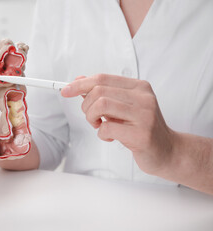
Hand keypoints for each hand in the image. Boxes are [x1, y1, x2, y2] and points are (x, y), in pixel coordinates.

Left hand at [61, 74, 175, 174]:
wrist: (168, 151)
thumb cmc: (141, 128)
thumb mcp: (123, 107)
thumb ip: (104, 93)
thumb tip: (79, 80)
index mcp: (139, 87)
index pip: (102, 78)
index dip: (80, 84)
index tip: (65, 90)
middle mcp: (143, 97)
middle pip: (99, 91)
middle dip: (86, 106)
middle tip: (92, 117)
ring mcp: (144, 115)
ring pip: (101, 105)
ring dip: (92, 118)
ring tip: (99, 125)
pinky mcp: (141, 134)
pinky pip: (106, 128)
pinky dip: (101, 133)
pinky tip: (111, 137)